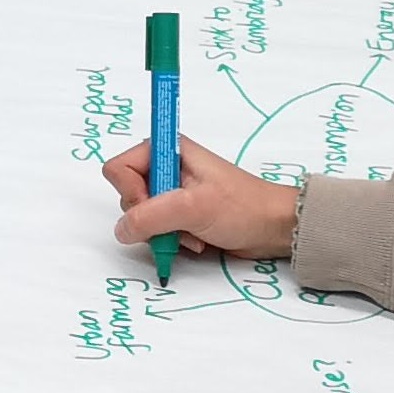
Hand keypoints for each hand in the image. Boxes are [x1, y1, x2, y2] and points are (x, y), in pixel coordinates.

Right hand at [105, 137, 300, 263]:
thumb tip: (121, 230)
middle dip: (150, 218)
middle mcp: (166, 168)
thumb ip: (150, 217)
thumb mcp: (193, 208)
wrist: (274, 228)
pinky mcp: (180, 215)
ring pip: (140, 219)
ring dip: (163, 233)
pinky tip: (197, 241)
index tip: (155, 205)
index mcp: (167, 151)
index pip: (119, 168)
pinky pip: (157, 232)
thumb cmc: (242, 208)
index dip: (131, 193)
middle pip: (127, 197)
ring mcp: (172, 193)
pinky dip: (172, 241)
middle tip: (179, 222)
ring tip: (193, 234)